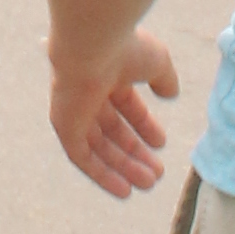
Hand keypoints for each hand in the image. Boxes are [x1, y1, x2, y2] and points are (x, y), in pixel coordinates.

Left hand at [48, 26, 178, 199]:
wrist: (92, 42)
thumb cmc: (125, 47)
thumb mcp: (156, 61)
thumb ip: (163, 79)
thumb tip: (170, 94)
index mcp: (107, 72)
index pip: (125, 104)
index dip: (143, 125)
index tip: (161, 143)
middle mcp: (88, 91)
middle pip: (111, 129)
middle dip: (134, 152)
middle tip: (156, 174)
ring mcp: (73, 109)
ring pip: (98, 146)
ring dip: (122, 167)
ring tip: (148, 184)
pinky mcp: (63, 125)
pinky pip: (82, 157)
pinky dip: (101, 174)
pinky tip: (124, 191)